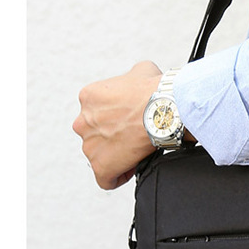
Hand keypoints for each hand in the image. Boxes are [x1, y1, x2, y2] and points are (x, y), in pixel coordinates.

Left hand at [73, 61, 162, 190]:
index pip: (96, 111)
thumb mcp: (142, 70)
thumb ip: (131, 78)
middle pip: (95, 133)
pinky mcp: (101, 166)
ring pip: (100, 155)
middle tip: (135, 135)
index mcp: (89, 97)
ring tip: (138, 151)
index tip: (130, 120)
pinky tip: (132, 168)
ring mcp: (90, 145)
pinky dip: (118, 176)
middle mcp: (83, 121)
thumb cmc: (156, 91)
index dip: (115, 118)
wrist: (165, 109)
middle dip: (113, 135)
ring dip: (117, 154)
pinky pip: (106, 178)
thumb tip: (139, 82)